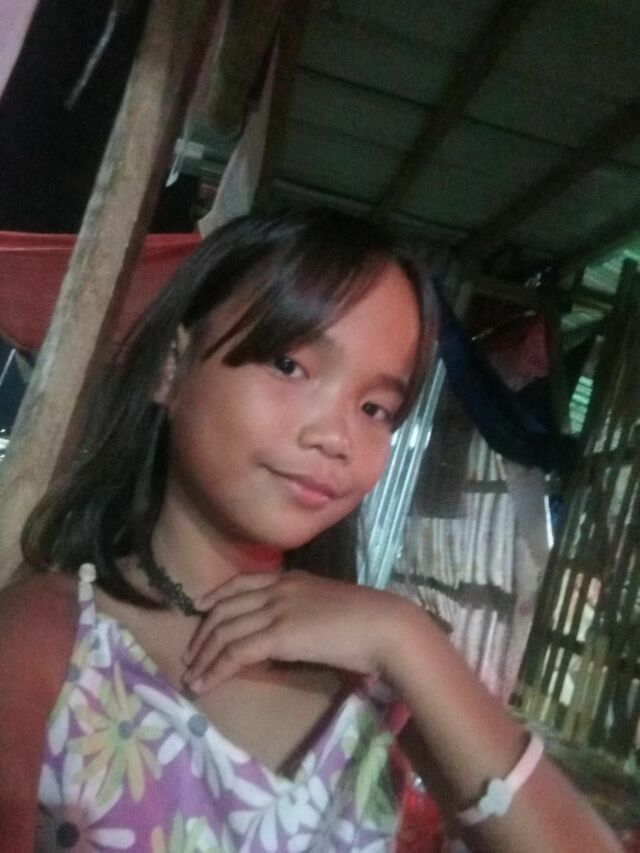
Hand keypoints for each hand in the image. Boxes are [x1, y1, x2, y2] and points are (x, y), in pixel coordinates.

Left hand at [181, 570, 413, 693]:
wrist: (385, 626)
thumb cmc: (369, 621)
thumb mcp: (329, 607)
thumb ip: (304, 613)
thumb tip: (290, 633)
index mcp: (292, 579)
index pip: (242, 583)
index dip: (216, 596)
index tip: (200, 609)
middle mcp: (278, 589)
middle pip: (226, 608)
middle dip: (203, 632)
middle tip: (190, 655)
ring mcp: (277, 610)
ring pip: (224, 630)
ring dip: (203, 656)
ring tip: (191, 676)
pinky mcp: (279, 635)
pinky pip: (235, 652)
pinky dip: (214, 669)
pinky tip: (204, 684)